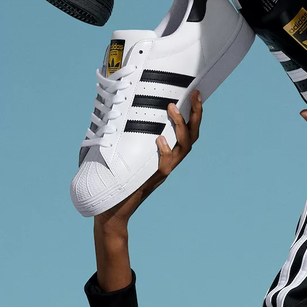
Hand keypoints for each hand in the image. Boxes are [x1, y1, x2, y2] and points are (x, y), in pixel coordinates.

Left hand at [93, 93, 202, 292]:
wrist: (111, 213)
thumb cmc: (114, 182)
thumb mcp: (124, 155)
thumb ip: (126, 138)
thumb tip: (110, 110)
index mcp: (166, 155)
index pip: (187, 132)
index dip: (193, 114)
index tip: (194, 93)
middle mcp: (169, 162)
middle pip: (192, 137)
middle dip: (195, 114)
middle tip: (195, 94)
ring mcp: (163, 171)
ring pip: (183, 147)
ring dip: (180, 126)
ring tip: (171, 108)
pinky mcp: (153, 180)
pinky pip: (165, 165)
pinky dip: (165, 152)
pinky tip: (159, 140)